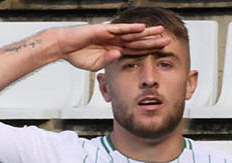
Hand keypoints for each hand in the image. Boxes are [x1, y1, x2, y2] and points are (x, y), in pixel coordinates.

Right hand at [51, 23, 170, 70]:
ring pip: (132, 33)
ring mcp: (110, 34)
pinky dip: (130, 28)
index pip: (135, 50)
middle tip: (168, 40)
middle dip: (153, 41)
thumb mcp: (95, 64)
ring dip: (146, 32)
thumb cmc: (77, 55)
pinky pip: (119, 29)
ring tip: (160, 31)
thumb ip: (108, 60)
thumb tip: (118, 55)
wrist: (63, 46)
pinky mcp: (103, 30)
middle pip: (138, 41)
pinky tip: (141, 28)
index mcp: (115, 49)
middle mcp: (115, 40)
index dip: (148, 51)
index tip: (160, 52)